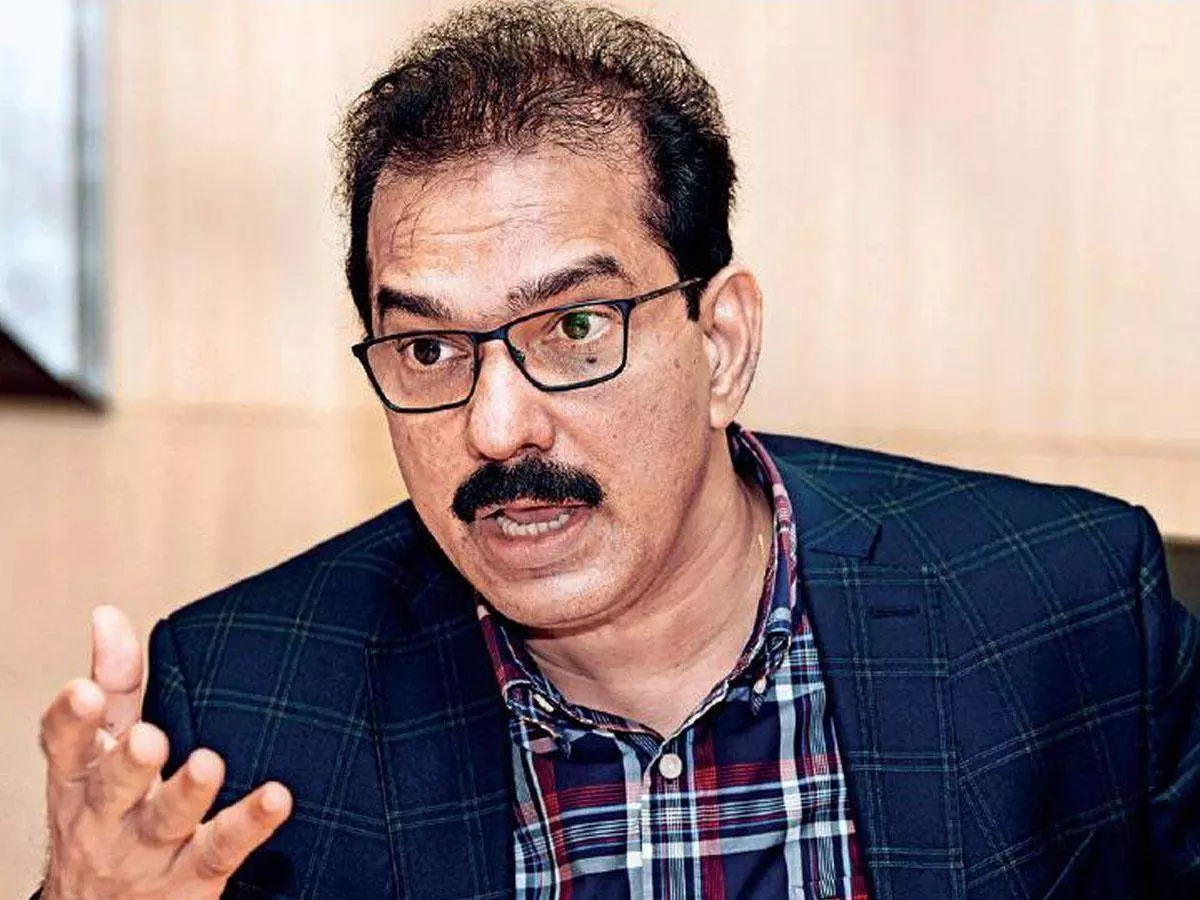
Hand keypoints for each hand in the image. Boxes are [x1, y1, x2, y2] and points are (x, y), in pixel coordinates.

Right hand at [39, 606, 291, 899]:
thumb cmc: (112, 809)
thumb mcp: (102, 752)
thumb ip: (114, 685)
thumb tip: (107, 615)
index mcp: (80, 778)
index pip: (65, 746)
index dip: (70, 720)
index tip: (84, 691)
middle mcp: (105, 817)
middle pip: (112, 788)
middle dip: (128, 763)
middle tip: (149, 737)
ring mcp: (147, 853)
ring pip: (165, 822)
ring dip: (186, 794)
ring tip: (209, 764)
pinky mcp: (191, 879)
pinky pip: (221, 850)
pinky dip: (250, 824)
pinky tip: (278, 797)